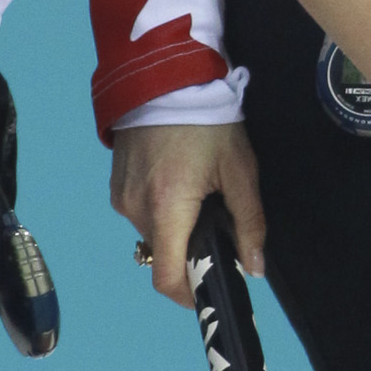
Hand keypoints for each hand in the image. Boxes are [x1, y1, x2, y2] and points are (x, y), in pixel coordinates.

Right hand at [112, 120, 265, 304]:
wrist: (165, 76)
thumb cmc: (208, 121)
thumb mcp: (240, 170)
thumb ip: (249, 223)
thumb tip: (255, 268)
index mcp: (167, 210)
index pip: (167, 277)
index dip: (188, 294)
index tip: (209, 290)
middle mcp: (135, 209)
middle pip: (164, 252)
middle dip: (190, 248)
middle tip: (217, 223)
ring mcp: (120, 196)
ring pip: (152, 231)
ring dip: (175, 225)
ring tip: (198, 192)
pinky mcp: (115, 183)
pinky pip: (139, 211)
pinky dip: (161, 208)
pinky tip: (178, 179)